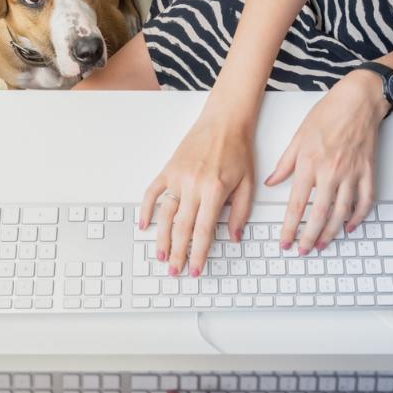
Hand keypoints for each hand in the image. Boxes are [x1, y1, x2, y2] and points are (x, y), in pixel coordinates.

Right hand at [140, 108, 254, 276]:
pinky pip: (152, 192)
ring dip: (161, 238)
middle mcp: (193, 185)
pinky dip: (146, 209)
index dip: (198, 254)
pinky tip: (144, 224)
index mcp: (214, 191)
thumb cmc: (237, 149)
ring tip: (161, 256)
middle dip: (178, 254)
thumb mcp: (248, 183)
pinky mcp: (168, 169)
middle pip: (182, 228)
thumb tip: (234, 237)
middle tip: (175, 271)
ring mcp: (178, 177)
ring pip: (165, 214)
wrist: (225, 121)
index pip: (203, 232)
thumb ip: (241, 212)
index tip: (195, 269)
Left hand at [265, 70, 389, 252]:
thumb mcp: (298, 137)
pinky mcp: (368, 172)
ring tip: (322, 244)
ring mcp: (352, 173)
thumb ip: (285, 163)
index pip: (297, 204)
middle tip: (303, 251)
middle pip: (320, 215)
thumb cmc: (328, 113)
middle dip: (309, 237)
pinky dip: (359, 217)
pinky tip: (350, 227)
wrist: (359, 100)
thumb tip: (271, 182)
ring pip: (342, 213)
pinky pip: (365, 201)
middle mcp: (331, 172)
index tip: (285, 242)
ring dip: (331, 233)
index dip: (290, 228)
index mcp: (310, 163)